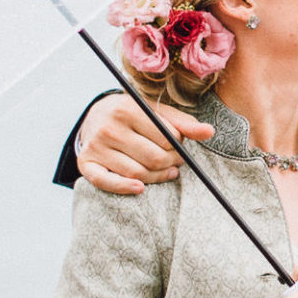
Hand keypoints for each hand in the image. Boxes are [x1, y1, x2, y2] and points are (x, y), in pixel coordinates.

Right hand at [77, 92, 210, 193]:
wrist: (94, 116)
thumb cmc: (132, 115)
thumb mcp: (155, 111)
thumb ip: (182, 123)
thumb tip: (210, 132)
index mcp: (126, 109)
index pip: (165, 136)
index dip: (178, 145)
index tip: (180, 147)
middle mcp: (108, 127)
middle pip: (153, 157)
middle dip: (171, 162)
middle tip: (176, 162)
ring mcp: (96, 147)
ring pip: (136, 173)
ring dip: (157, 177)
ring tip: (166, 171)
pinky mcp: (86, 164)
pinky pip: (107, 182)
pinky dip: (125, 188)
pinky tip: (141, 189)